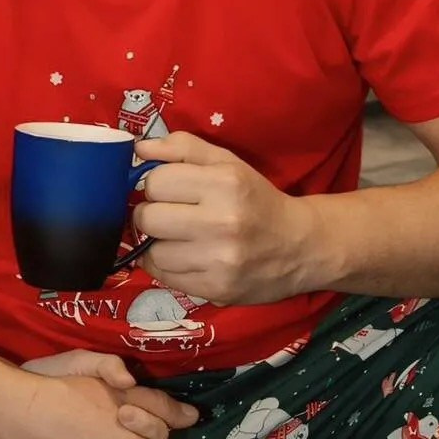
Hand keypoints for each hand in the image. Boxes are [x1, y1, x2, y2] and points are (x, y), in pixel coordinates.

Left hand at [132, 134, 317, 306]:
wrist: (300, 246)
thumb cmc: (256, 199)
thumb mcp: (227, 163)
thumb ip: (182, 148)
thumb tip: (138, 149)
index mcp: (225, 183)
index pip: (156, 182)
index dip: (156, 185)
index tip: (169, 190)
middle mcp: (223, 222)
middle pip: (147, 218)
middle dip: (150, 215)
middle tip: (168, 215)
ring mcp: (220, 260)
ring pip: (153, 252)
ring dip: (158, 244)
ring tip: (178, 239)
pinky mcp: (217, 289)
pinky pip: (165, 278)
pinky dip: (166, 267)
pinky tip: (183, 258)